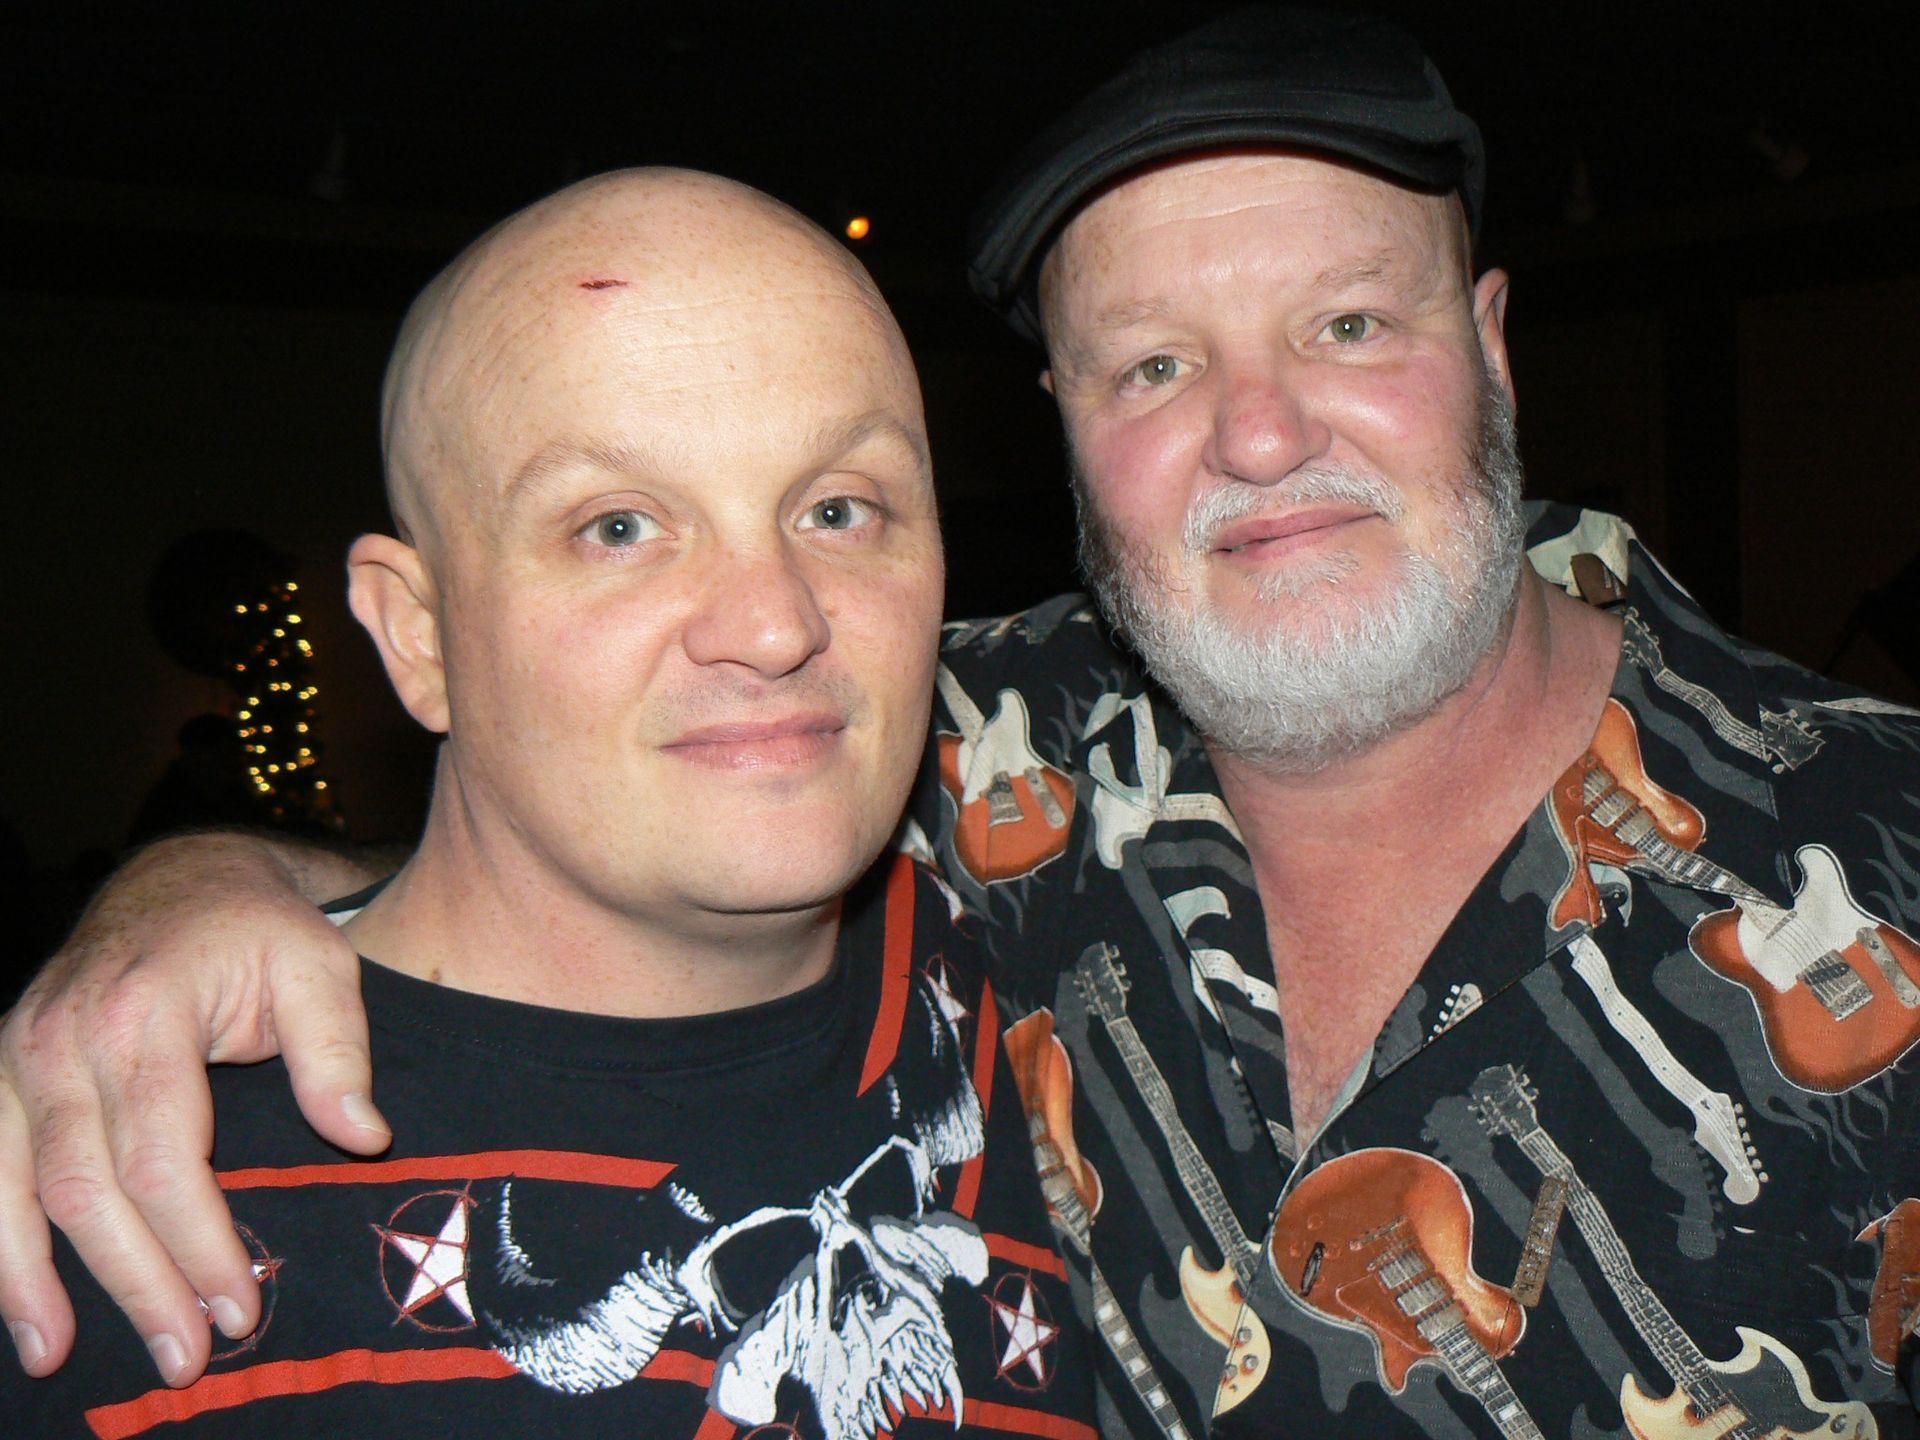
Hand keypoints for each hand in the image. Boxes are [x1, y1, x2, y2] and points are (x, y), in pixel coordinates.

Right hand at [0, 832, 389, 1385]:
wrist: (182, 879)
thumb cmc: (260, 928)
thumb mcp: (320, 966)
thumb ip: (338, 1051)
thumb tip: (362, 1137)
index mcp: (144, 1013)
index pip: (163, 1155)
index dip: (198, 1240)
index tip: (240, 1304)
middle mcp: (61, 1037)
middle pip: (87, 1187)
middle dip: (136, 1281)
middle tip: (184, 1356)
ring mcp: (17, 1055)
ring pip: (17, 1189)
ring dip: (35, 1282)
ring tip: (61, 1356)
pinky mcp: (0, 1075)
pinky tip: (19, 1306)